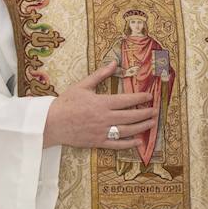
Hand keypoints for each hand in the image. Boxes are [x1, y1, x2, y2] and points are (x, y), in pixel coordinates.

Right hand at [43, 62, 157, 149]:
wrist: (52, 123)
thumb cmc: (66, 102)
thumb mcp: (83, 85)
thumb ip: (100, 75)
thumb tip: (113, 63)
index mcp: (102, 102)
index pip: (127, 100)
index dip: (140, 98)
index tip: (149, 96)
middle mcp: (104, 118)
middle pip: (131, 116)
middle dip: (145, 113)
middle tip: (155, 110)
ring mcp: (102, 131)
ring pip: (127, 131)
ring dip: (142, 127)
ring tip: (151, 123)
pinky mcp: (97, 142)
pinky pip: (117, 144)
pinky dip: (129, 144)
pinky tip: (138, 141)